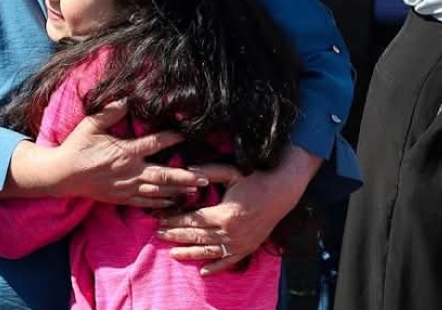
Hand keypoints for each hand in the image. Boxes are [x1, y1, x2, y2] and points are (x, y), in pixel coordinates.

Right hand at [51, 100, 206, 207]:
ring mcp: (127, 187)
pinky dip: (161, 202)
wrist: (62, 175)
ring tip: (197, 190)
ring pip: (158, 190)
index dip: (171, 139)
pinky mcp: (121, 198)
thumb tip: (125, 99)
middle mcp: (130, 171)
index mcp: (125, 152)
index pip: (153, 144)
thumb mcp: (90, 125)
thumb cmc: (76, 147)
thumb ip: (109, 113)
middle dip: (186, 176)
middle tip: (205, 177)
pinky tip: (173, 201)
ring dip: (178, 190)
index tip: (185, 135)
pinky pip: (145, 202)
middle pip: (164, 174)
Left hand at [156, 145, 320, 274]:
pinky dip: (216, 267)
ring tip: (173, 253)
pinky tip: (203, 272)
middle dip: (176, 236)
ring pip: (210, 252)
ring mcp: (240, 243)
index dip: (176, 221)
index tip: (161, 220)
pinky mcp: (248, 248)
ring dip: (190, 253)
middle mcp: (231, 233)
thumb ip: (208, 172)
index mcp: (224, 214)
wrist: (282, 192)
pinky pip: (229, 261)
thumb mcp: (231, 173)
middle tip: (158, 236)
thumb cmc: (255, 179)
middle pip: (198, 236)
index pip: (193, 220)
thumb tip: (186, 168)